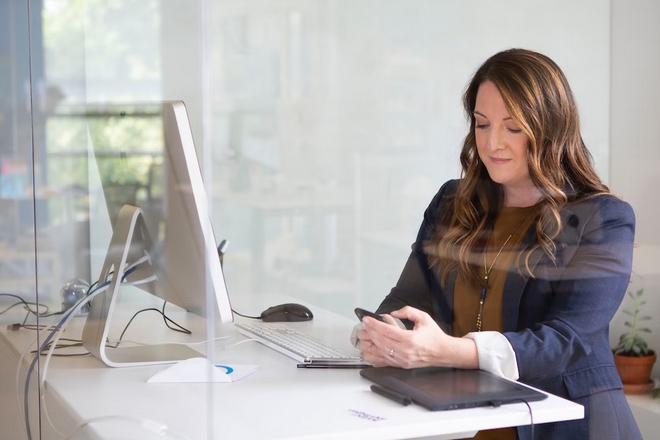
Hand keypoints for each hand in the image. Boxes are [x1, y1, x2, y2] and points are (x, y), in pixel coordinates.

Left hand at [358, 306, 477, 368]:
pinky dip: (373, 356)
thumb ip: (407, 311)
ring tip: (363, 336)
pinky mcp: (401, 365)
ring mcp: (402, 360)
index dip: (374, 324)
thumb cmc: (434, 336)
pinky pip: (382, 362)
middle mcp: (405, 351)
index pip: (386, 331)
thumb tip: (393, 313)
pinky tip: (367, 350)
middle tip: (363, 325)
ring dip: (369, 344)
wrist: (443, 352)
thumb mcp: (423, 317)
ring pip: (379, 352)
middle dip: (369, 332)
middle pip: (380, 341)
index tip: (367, 319)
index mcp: (410, 339)